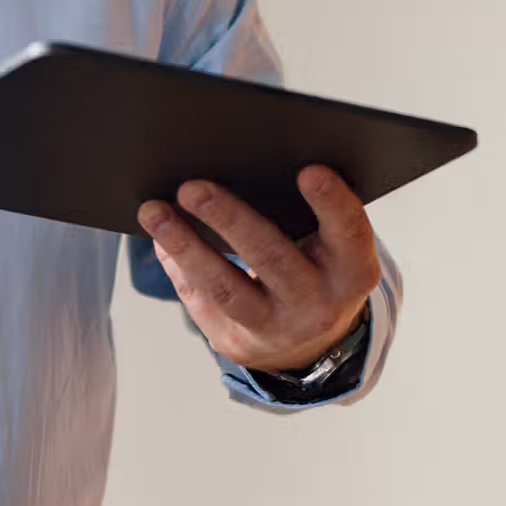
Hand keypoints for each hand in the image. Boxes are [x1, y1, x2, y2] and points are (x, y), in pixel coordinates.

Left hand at [136, 163, 378, 374]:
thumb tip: (243, 161)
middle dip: (229, 220)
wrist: (309, 343)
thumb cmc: (316, 269)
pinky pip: (200, 299)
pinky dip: (177, 265)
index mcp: (352, 271)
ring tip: (154, 212)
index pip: (349, 233)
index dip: (332, 203)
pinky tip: (159, 237)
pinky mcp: (235, 342)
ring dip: (185, 245)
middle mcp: (318, 304)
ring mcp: (275, 328)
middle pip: (272, 258)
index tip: (309, 170)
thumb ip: (310, 214)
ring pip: (225, 287)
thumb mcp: (331, 248)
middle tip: (192, 187)